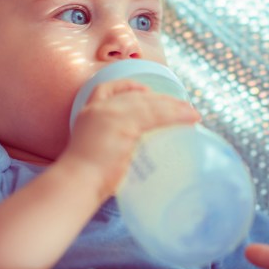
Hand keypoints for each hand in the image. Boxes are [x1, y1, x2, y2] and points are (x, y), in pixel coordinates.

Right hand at [62, 79, 200, 199]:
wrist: (76, 182)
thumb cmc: (84, 179)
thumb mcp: (93, 153)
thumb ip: (110, 146)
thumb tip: (134, 155)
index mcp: (87, 113)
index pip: (104, 89)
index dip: (126, 86)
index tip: (144, 90)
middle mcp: (99, 108)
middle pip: (134, 95)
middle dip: (160, 98)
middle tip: (179, 105)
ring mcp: (112, 114)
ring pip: (149, 104)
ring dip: (174, 107)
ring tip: (192, 113)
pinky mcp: (125, 124)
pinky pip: (157, 115)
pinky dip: (176, 115)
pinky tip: (190, 118)